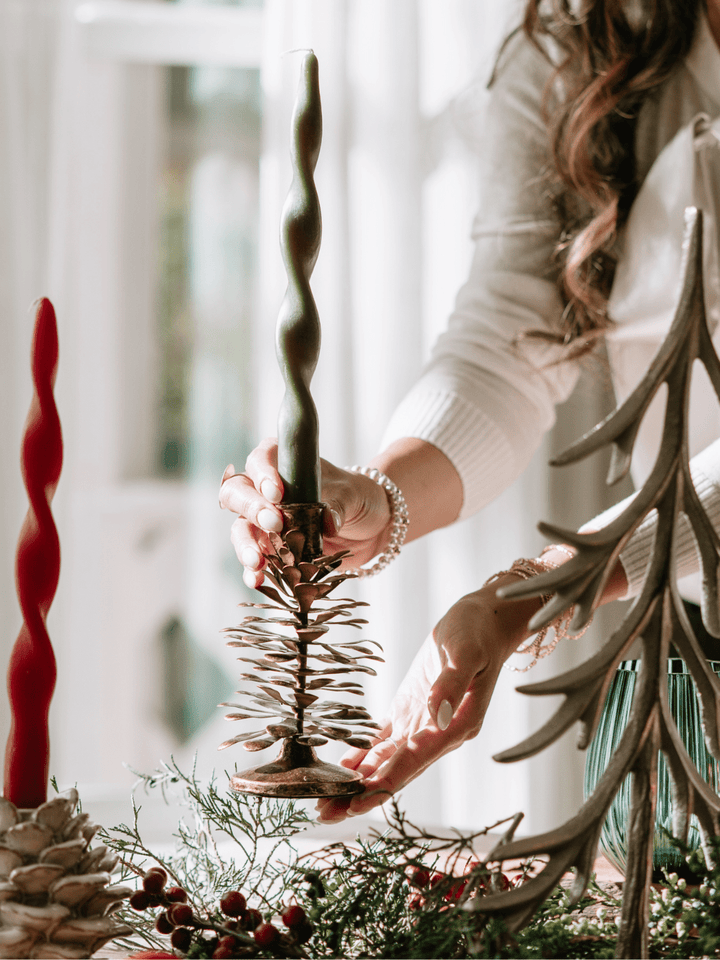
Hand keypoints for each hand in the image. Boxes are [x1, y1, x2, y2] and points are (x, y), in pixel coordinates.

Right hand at [218, 439, 390, 587]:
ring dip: (245, 545)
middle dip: (251, 509)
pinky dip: (253, 571)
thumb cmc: (358, 497)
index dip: (262, 475)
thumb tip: (328, 522)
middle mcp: (266, 491)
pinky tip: (256, 580)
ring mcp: (265, 522)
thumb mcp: (353, 494)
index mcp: (284, 465)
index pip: (261, 460)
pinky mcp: (273, 549)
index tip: (276, 493)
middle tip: (274, 524)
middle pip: (238, 494)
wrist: (371, 526)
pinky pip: (255, 559)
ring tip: (257, 562)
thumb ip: (339, 504)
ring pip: (241, 529)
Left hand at [315, 580, 537, 821]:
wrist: (486, 620)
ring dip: (358, 781)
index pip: (415, 760)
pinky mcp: (412, 709)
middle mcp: (439, 734)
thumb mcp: (466, 653)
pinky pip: (385, 739)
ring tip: (326, 800)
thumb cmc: (479, 634)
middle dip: (362, 794)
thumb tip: (436, 715)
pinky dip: (364, 754)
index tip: (358, 800)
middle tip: (326, 813)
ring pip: (387, 760)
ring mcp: (424, 724)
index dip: (385, 781)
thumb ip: (451, 685)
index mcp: (456, 726)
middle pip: (396, 771)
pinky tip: (344, 768)